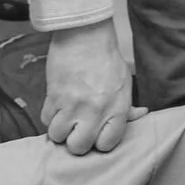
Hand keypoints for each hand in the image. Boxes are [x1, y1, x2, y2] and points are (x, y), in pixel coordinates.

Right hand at [42, 20, 144, 155]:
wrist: (85, 37)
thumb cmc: (107, 59)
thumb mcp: (125, 82)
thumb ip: (127, 105)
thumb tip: (139, 115)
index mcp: (117, 107)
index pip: (108, 143)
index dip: (101, 142)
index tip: (98, 135)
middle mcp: (95, 110)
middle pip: (79, 147)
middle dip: (77, 142)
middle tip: (79, 129)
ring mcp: (72, 106)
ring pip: (58, 137)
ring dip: (61, 130)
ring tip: (67, 117)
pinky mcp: (52, 98)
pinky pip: (45, 120)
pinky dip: (50, 116)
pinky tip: (59, 105)